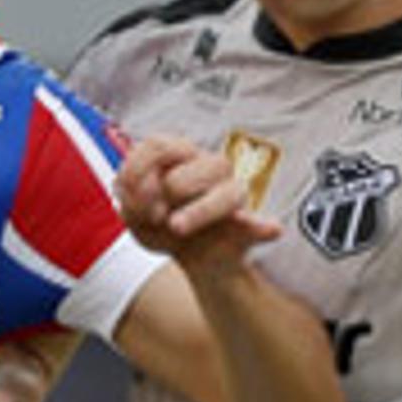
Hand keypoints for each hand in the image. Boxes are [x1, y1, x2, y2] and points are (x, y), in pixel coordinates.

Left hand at [118, 133, 283, 276]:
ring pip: (223, 196)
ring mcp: (232, 194)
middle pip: (182, 174)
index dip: (138, 170)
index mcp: (183, 155)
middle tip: (156, 216)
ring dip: (196, 214)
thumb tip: (141, 194)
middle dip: (161, 198)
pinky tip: (272, 230)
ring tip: (177, 227)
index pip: (158, 144)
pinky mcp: (247, 225)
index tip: (130, 195)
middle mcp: (210, 167)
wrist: (192, 256)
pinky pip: (259, 225)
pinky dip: (264, 228)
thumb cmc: (163, 224)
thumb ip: (129, 196)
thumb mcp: (134, 212)